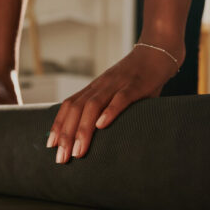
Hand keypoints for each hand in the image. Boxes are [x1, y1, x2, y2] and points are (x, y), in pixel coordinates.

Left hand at [47, 43, 182, 163]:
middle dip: (66, 135)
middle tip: (61, 157)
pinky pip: (120, 98)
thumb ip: (108, 109)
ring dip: (83, 130)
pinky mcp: (135, 85)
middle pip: (77, 109)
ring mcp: (117, 83)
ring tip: (78, 151)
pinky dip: (110, 111)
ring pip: (93, 106)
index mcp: (95, 88)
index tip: (50, 145)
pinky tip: (102, 126)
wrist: (159, 51)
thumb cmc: (139, 78)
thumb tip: (100, 134)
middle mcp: (101, 85)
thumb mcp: (118, 92)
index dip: (58, 124)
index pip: (69, 105)